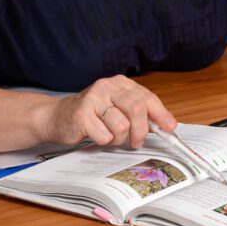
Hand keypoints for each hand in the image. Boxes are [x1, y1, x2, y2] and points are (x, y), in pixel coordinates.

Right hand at [42, 75, 176, 148]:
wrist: (56, 117)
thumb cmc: (91, 115)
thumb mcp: (117, 108)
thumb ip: (138, 113)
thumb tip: (164, 126)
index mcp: (120, 83)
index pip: (148, 97)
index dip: (161, 114)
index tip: (170, 127)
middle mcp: (107, 87)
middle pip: (137, 109)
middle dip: (141, 131)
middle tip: (137, 142)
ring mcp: (93, 99)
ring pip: (121, 126)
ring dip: (119, 138)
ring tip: (109, 136)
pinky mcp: (81, 114)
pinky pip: (104, 136)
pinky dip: (104, 141)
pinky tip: (95, 135)